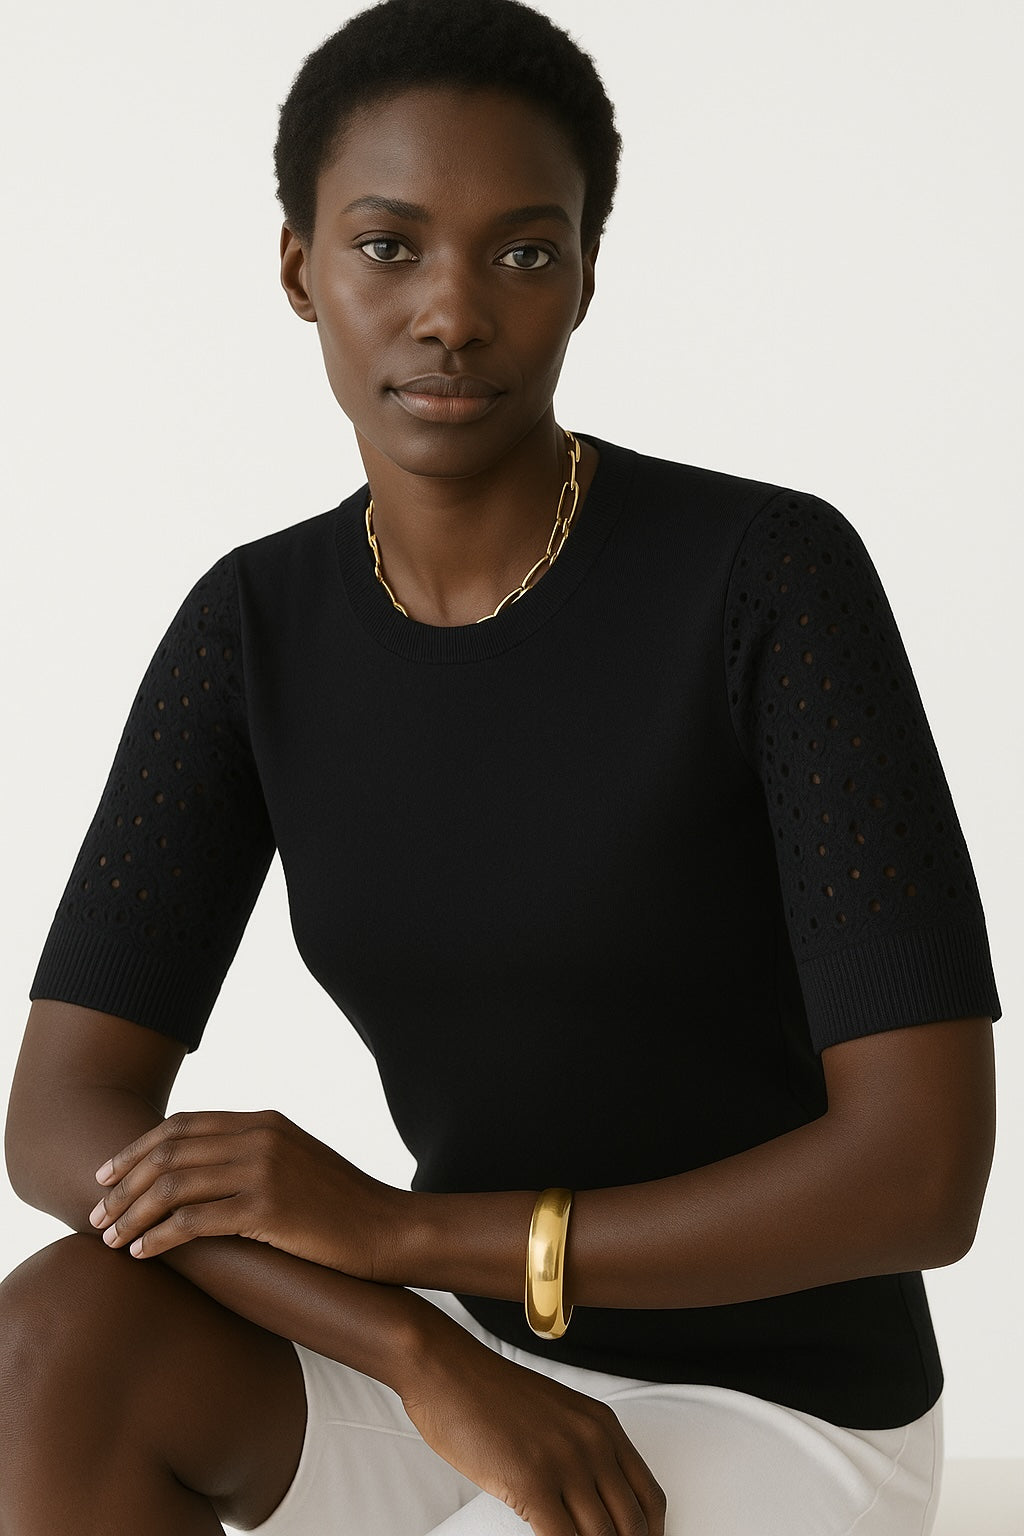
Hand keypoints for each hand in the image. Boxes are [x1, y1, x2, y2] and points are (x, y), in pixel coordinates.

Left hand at [89, 1108, 401, 1276]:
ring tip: (107, 1237)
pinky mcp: (267, 1207)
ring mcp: (263, 1169)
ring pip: (174, 1183)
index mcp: (263, 1121)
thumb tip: (205, 1171)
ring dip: (132, 1211)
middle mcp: (259, 1136)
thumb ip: (254, 1156)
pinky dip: (159, 1235)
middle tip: (94, 1210)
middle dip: (124, 1182)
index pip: (182, 1125)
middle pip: (170, 1150)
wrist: (388, 1229)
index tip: (107, 1174)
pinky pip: (194, 1220)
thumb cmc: (342, 1207)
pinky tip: (141, 1252)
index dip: (138, 1148)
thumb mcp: (296, 1162)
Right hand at [399, 1325, 666, 1535]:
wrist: (447, 1369)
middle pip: (631, 1524)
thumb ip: (580, 1451)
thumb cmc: (489, 1393)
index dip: (650, 1534)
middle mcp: (593, 1443)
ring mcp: (564, 1462)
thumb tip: (591, 1504)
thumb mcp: (555, 1414)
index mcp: (603, 1426)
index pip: (650, 1498)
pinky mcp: (531, 1482)